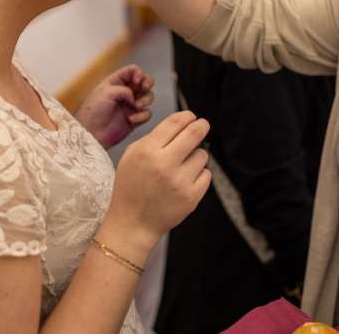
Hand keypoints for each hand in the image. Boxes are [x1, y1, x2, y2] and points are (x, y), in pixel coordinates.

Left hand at [75, 65, 154, 148]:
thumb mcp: (106, 92)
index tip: (137, 81)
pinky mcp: (135, 119)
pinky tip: (130, 119)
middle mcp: (125, 92)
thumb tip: (135, 97)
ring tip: (136, 106)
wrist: (91, 132)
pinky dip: (142, 115)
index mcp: (116, 82)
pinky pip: (146, 113)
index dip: (138, 73)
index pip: (132, 71)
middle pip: (144, 81)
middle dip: (148, 83)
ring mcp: (130, 105)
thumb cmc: (93, 111)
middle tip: (145, 87)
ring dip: (145, 100)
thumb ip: (125, 90)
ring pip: (148, 97)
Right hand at [99, 111, 210, 262]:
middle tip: (202, 125)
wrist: (132, 222)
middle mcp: (164, 164)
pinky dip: (199, 175)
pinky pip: (206, 174)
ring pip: (202, 155)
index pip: (175, 122)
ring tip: (182, 166)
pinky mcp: (191, 197)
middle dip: (202, 125)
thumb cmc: (132, 186)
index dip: (187, 116)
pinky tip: (185, 181)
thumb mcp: (132, 155)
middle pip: (194, 133)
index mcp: (147, 151)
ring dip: (196, 156)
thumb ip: (155, 137)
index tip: (192, 117)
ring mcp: (179, 182)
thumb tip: (183, 122)